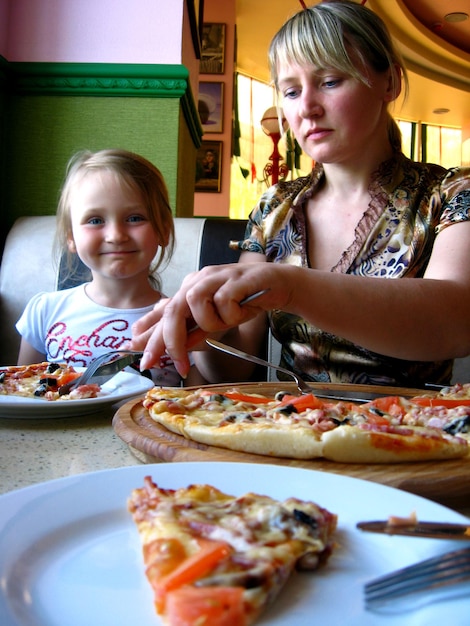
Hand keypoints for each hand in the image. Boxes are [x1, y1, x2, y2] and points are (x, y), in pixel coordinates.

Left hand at [135, 264, 280, 375]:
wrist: (279, 284)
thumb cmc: (246, 300)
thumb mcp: (217, 320)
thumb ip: (195, 331)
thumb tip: (175, 348)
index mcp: (190, 288)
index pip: (163, 312)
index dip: (151, 335)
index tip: (144, 360)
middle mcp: (198, 279)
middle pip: (173, 310)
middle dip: (170, 341)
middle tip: (177, 366)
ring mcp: (216, 276)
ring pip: (196, 304)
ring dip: (211, 322)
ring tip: (228, 322)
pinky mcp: (235, 278)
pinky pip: (223, 302)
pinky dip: (232, 313)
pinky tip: (243, 309)